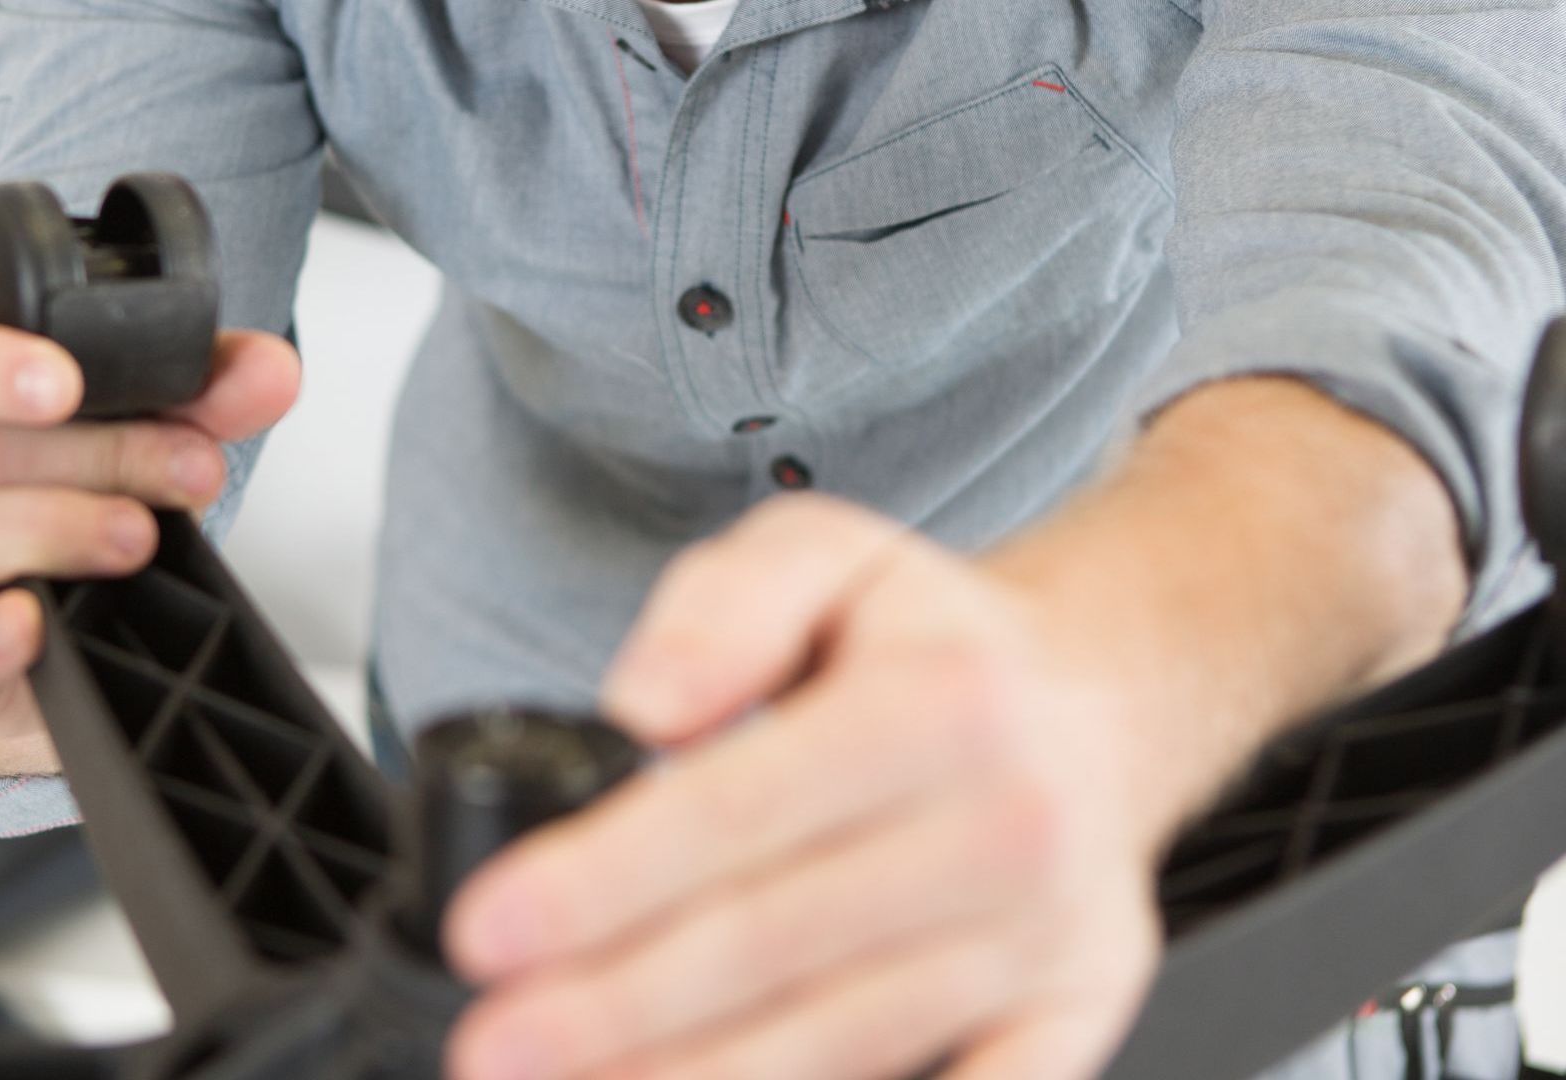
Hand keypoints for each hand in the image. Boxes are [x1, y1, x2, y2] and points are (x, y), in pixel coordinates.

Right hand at [0, 313, 298, 775]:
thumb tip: (271, 373)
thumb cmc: (63, 500)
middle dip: (95, 454)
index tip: (66, 383)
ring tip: (140, 536)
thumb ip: (202, 394)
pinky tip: (34, 622)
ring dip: (59, 529)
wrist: (42, 628)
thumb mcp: (136, 430)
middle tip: (186, 465)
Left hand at [441, 493, 1172, 1079]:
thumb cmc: (941, 643)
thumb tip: (644, 704)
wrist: (1103, 699)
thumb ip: (722, 609)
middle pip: (774, 944)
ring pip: (844, 1041)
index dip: (601, 883)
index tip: (490, 931)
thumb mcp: (825, 555)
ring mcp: (1045, 938)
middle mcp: (1005, 827)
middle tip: (493, 1047)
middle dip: (614, 1011)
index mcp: (938, 702)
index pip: (738, 810)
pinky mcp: (1075, 1015)